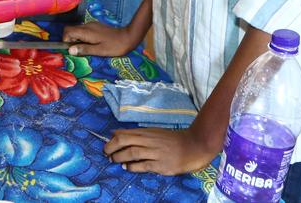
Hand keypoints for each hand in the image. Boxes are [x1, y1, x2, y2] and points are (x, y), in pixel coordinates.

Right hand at [63, 20, 141, 57]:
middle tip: (78, 50)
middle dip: (70, 40)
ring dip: (77, 38)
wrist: (128, 37)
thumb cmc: (114, 46)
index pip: (67, 31)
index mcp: (86, 32)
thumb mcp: (99, 51)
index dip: (66, 40)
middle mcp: (87, 26)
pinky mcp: (96, 26)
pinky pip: (84, 30)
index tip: (72, 49)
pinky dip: (83, 37)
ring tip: (85, 48)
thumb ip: (84, 49)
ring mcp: (92, 25)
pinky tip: (92, 44)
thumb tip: (70, 50)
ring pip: (77, 30)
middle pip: (71, 29)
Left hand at [103, 126, 218, 174]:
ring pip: (132, 153)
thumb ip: (135, 134)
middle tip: (106, 154)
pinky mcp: (162, 165)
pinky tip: (128, 168)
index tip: (106, 146)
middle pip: (125, 141)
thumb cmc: (172, 140)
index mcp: (147, 133)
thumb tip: (115, 133)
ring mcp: (156, 153)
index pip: (125, 134)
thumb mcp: (153, 133)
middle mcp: (150, 141)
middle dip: (112, 147)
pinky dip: (133, 167)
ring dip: (120, 157)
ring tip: (114, 160)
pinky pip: (144, 166)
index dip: (112, 140)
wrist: (194, 146)